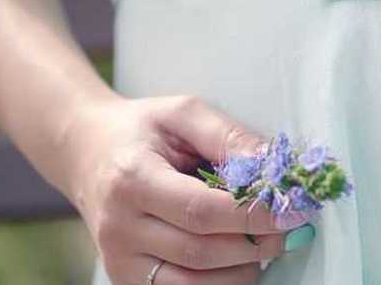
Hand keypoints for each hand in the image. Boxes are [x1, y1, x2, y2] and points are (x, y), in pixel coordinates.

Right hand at [59, 94, 310, 283]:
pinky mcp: (124, 279)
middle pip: (201, 251)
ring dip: (242, 270)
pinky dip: (218, 284)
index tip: (295, 211)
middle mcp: (119, 227)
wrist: (85, 152)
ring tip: (267, 244)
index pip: (202, 210)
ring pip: (192, 283)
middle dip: (256, 244)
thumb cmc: (142, 130)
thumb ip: (230, 137)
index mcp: (132, 179)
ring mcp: (118, 260)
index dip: (254, 216)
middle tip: (291, 230)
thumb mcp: (184, 113)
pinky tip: (239, 262)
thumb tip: (274, 168)